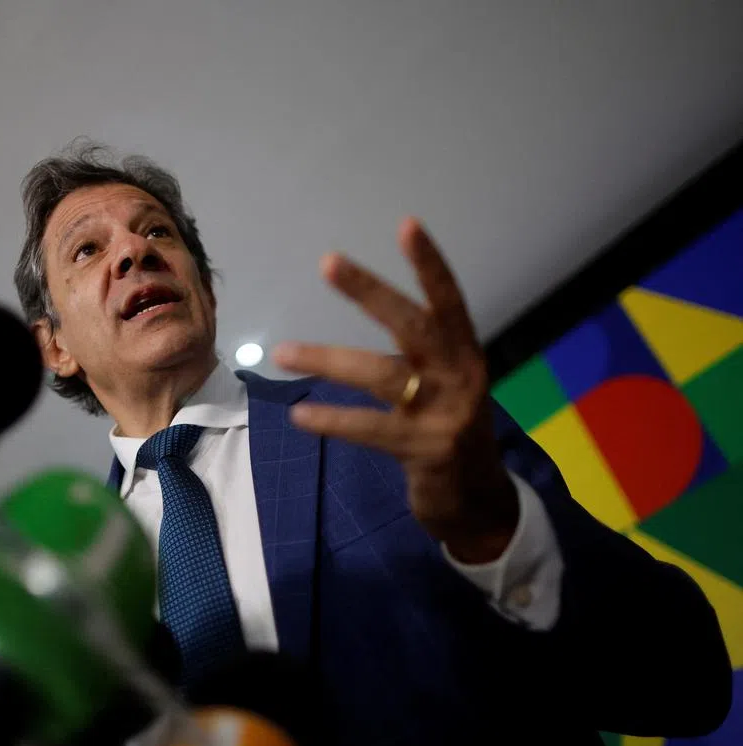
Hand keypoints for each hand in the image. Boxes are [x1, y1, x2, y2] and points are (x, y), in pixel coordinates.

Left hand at [273, 218, 517, 562]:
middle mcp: (460, 377)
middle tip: (328, 261)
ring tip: (282, 352)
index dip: (430, 264)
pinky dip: (334, 420)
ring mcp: (446, 415)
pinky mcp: (425, 451)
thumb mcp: (448, 387)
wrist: (480, 504)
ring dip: (328, 359)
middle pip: (413, 325)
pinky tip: (301, 416)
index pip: (449, 301)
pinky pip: (370, 429)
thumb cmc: (451, 434)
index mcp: (465, 355)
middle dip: (370, 292)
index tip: (408, 224)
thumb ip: (422, 356)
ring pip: (381, 376)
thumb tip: (378, 312)